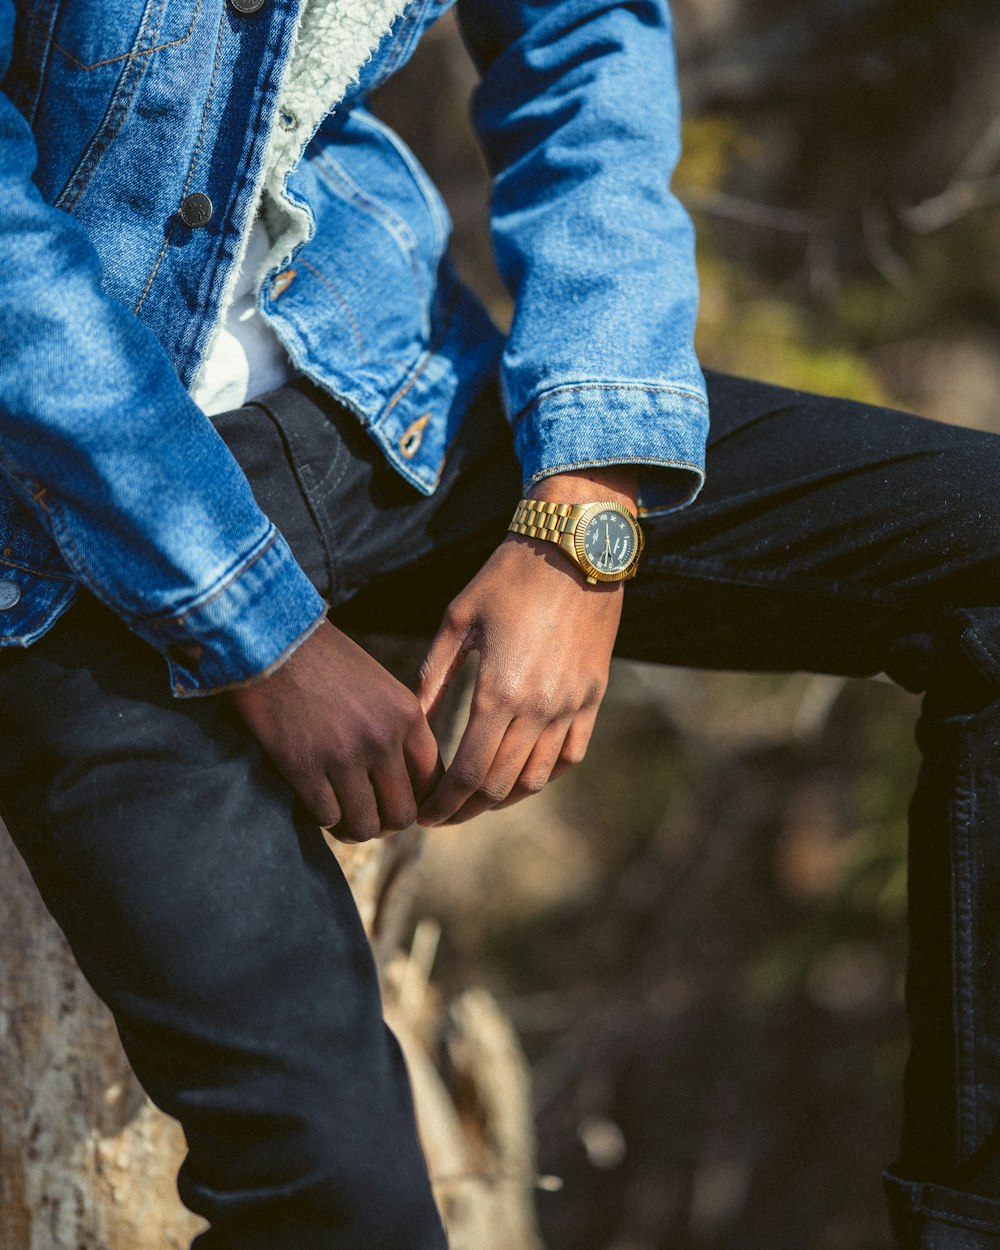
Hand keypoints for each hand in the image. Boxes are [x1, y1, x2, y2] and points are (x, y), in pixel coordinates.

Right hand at [230, 619, 441, 840]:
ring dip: (353, 827)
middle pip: (402, 813)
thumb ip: (398, 728)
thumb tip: (406, 779)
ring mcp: (343, 755)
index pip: (432, 780)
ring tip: (342, 817)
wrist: (271, 639)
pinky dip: (322, 816)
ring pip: (364, 824)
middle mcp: (382, 738)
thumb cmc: (324, 661)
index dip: (418, 800)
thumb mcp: (380, 686)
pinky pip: (326, 817)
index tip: (400, 801)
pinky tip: (315, 799)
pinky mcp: (303, 767)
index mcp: (407, 715)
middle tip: (370, 815)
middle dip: (387, 822)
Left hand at [415, 467, 635, 825]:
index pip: (468, 772)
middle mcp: (539, 708)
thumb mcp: (458, 620)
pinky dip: (545, 773)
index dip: (444, 802)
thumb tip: (411, 722)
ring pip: (537, 777)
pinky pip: (571, 755)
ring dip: (505, 796)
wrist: (574, 548)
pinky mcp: (594, 697)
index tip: (426, 816)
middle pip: (500, 784)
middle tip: (445, 812)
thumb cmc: (507, 577)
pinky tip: (523, 774)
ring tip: (479, 798)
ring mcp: (572, 705)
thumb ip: (433, 677)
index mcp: (499, 691)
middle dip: (467, 807)